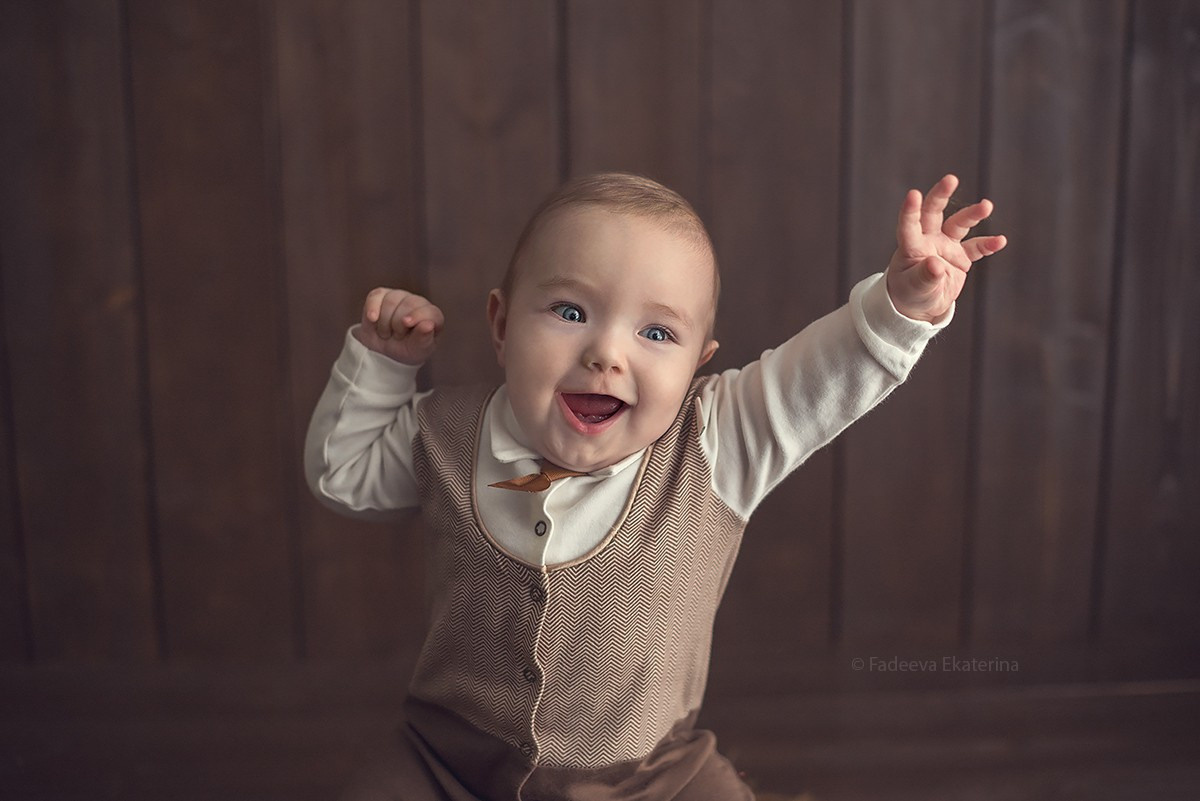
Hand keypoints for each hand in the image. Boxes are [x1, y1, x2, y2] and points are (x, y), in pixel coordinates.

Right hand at [353, 288, 443, 364]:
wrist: (385, 352)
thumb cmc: (407, 349)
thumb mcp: (418, 350)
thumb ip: (424, 339)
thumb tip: (428, 325)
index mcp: (431, 316)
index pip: (429, 311)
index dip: (418, 316)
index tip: (406, 324)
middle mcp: (417, 303)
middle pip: (408, 304)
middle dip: (398, 324)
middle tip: (397, 337)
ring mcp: (399, 297)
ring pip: (391, 301)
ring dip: (385, 322)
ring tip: (386, 333)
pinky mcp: (381, 296)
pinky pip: (375, 296)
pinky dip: (372, 308)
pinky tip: (373, 319)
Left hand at [885, 174, 1007, 322]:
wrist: (922, 304)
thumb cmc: (910, 293)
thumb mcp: (914, 287)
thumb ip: (925, 276)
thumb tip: (936, 265)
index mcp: (911, 246)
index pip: (909, 225)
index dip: (910, 211)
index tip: (912, 194)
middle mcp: (929, 240)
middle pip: (933, 212)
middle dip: (941, 195)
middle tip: (951, 179)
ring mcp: (946, 246)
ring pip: (959, 224)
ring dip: (972, 214)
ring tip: (987, 206)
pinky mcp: (961, 257)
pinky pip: (976, 248)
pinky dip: (988, 244)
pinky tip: (1000, 241)